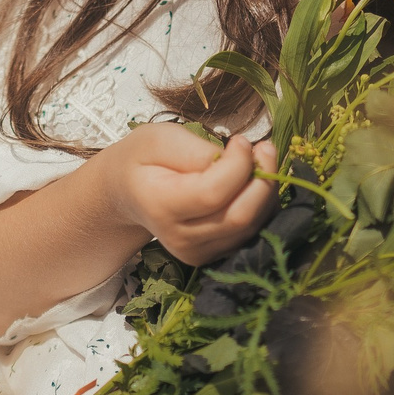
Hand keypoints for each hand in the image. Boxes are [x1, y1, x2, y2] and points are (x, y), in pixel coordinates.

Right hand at [100, 123, 279, 264]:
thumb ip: (195, 149)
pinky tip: (252, 183)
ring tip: (258, 161)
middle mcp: (180, 239)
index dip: (237, 165)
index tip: (240, 139)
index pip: (213, 193)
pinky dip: (261, 207)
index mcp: (161, 206)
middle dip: (263, 180)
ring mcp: (197, 253)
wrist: (127, 194)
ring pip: (251, 227)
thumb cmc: (143, 159)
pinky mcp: (213, 255)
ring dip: (265, 192)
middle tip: (263, 148)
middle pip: (239, 217)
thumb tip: (233, 159)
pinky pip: (251, 233)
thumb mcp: (158, 139)